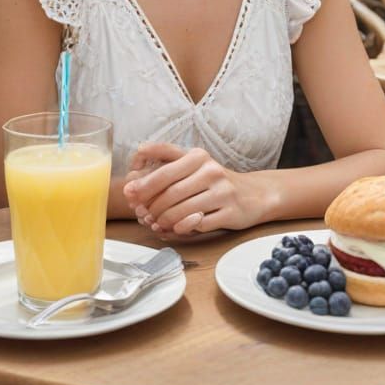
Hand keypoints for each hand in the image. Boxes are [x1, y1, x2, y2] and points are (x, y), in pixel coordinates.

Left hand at [123, 143, 270, 235]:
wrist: (254, 194)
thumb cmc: (215, 181)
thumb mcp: (194, 165)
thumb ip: (166, 165)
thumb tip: (134, 177)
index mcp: (197, 156)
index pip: (164, 167)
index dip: (143, 181)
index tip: (129, 191)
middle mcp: (210, 170)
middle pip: (170, 191)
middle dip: (150, 205)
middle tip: (140, 213)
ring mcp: (222, 191)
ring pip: (182, 209)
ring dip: (164, 219)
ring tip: (156, 223)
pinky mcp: (230, 211)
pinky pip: (199, 223)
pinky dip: (182, 228)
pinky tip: (176, 228)